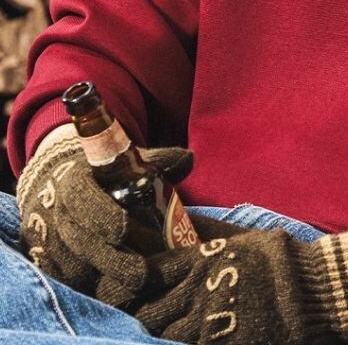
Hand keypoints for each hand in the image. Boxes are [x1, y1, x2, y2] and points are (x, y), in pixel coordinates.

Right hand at [16, 130, 192, 295]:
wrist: (63, 192)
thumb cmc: (107, 177)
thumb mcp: (129, 164)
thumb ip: (159, 160)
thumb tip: (189, 159)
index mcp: (76, 182)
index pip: (82, 197)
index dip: (101, 214)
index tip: (123, 229)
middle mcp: (60, 213)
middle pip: (80, 241)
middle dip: (111, 259)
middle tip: (141, 274)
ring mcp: (53, 241)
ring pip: (74, 266)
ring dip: (105, 278)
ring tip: (137, 285)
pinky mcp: (54, 264)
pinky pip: (70, 281)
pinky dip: (94, 288)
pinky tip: (120, 294)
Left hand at [96, 218, 347, 344]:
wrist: (311, 288)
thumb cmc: (278, 257)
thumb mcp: (238, 238)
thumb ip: (205, 237)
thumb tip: (178, 223)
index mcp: (199, 261)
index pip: (148, 274)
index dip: (128, 284)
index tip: (121, 289)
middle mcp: (196, 291)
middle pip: (148, 311)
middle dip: (138, 317)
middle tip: (132, 319)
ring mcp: (208, 323)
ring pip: (162, 336)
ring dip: (156, 335)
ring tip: (151, 332)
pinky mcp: (222, 344)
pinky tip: (182, 339)